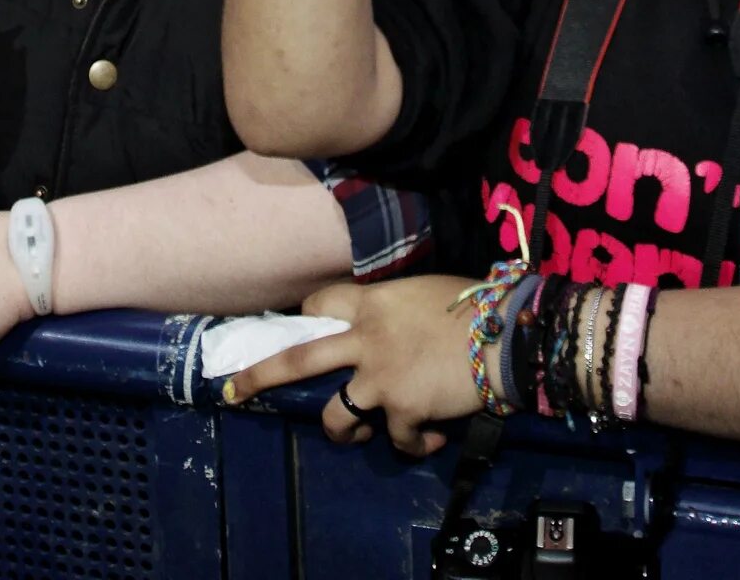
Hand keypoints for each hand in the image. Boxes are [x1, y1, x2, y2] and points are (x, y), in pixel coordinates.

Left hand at [224, 274, 478, 455]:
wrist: (505, 336)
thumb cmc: (477, 307)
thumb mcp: (425, 294)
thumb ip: (399, 313)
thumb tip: (398, 330)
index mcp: (372, 304)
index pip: (320, 305)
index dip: (306, 319)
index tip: (297, 330)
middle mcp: (365, 340)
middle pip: (297, 359)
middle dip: (260, 376)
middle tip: (233, 392)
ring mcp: (379, 377)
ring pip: (337, 416)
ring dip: (344, 433)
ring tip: (359, 435)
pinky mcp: (402, 408)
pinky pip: (396, 439)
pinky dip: (413, 444)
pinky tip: (431, 440)